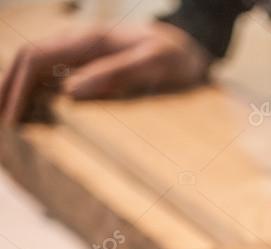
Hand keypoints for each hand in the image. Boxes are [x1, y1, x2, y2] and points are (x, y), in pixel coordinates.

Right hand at [1, 22, 209, 125]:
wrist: (192, 49)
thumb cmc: (176, 57)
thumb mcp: (155, 63)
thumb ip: (117, 73)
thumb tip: (71, 92)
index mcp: (88, 41)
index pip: (35, 59)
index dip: (15, 87)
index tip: (10, 118)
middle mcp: (78, 43)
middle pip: (26, 62)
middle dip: (6, 90)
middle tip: (2, 126)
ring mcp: (81, 54)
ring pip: (35, 69)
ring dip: (16, 91)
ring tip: (10, 124)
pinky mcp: (89, 66)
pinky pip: (52, 77)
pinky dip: (36, 95)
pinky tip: (33, 118)